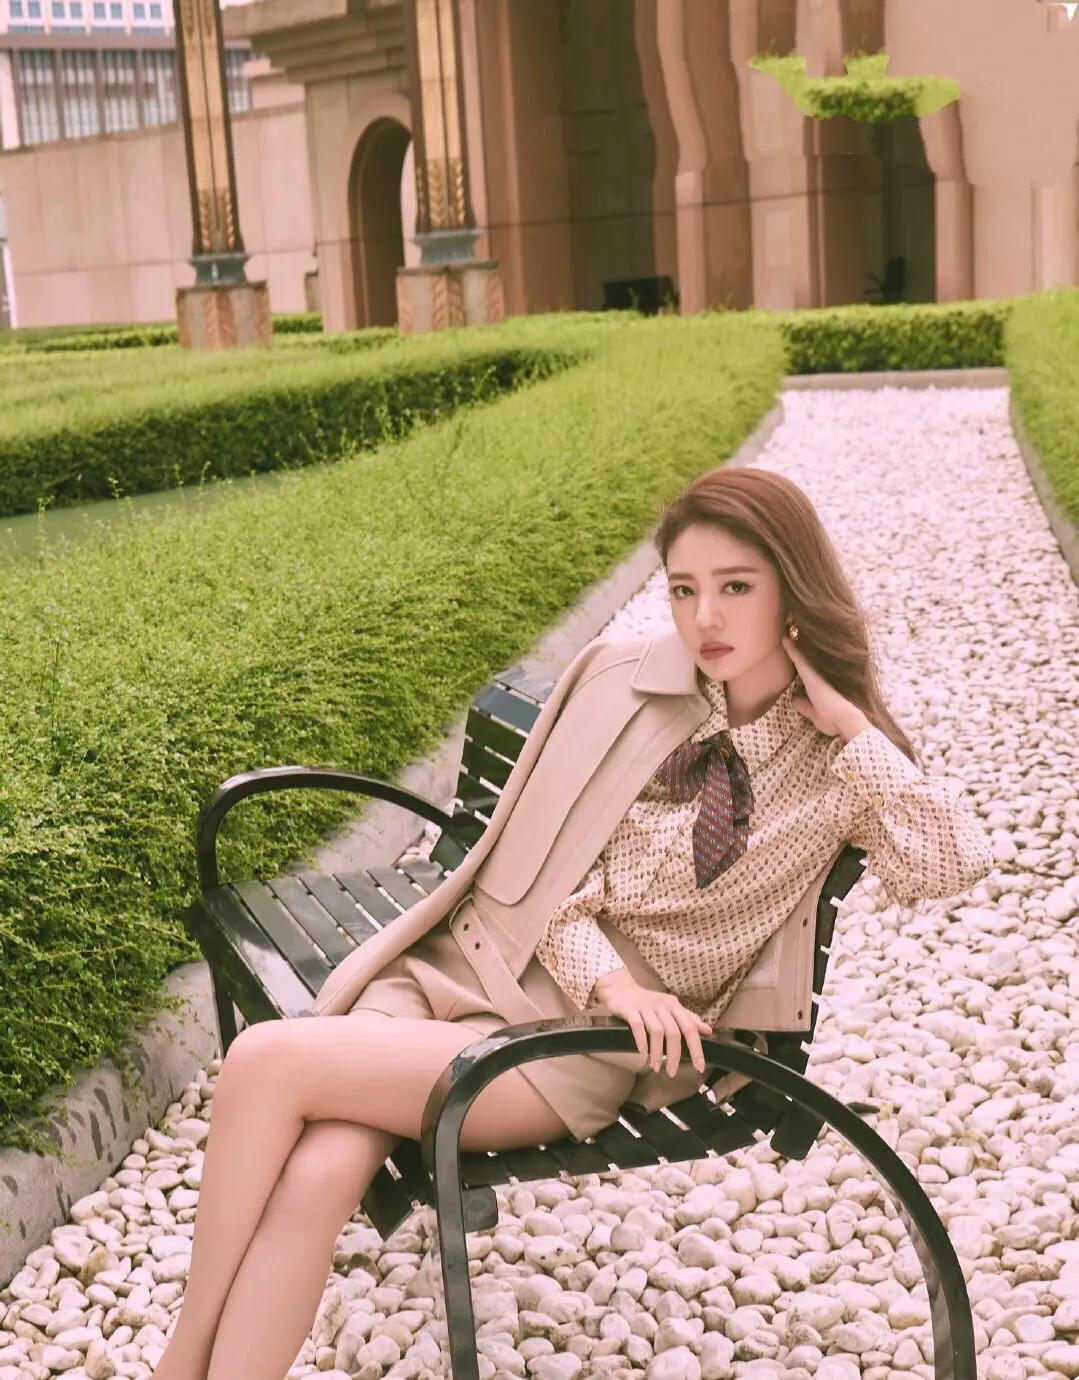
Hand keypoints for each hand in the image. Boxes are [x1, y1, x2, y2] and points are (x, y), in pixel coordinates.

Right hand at [591, 968, 711, 1076]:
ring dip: (656, 1052)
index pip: (690, 1028)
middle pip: (674, 1032)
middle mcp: (662, 1005)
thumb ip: (688, 1018)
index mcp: (674, 1006)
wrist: (620, 988)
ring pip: (656, 1031)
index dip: (696, 1048)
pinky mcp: (630, 1009)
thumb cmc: (648, 1002)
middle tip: (672, 1072)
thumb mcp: (670, 1007)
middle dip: (674, 1055)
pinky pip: (638, 1026)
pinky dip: (641, 1041)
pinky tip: (642, 1053)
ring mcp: (646, 1007)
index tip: (699, 1067)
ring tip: (656, 1067)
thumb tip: (708, 1031)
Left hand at [782, 633, 868, 740]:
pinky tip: (783, 635)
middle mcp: (818, 673)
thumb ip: (805, 706)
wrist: (846, 719)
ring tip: (788, 622)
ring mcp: (815, 671)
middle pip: (807, 653)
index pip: (806, 665)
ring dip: (795, 638)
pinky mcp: (810, 672)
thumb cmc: (834, 720)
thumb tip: (794, 701)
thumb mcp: (815, 714)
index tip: (795, 641)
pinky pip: (797, 656)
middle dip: (800, 639)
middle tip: (792, 623)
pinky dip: (790, 646)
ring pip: (802, 650)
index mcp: (818, 682)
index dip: (801, 653)